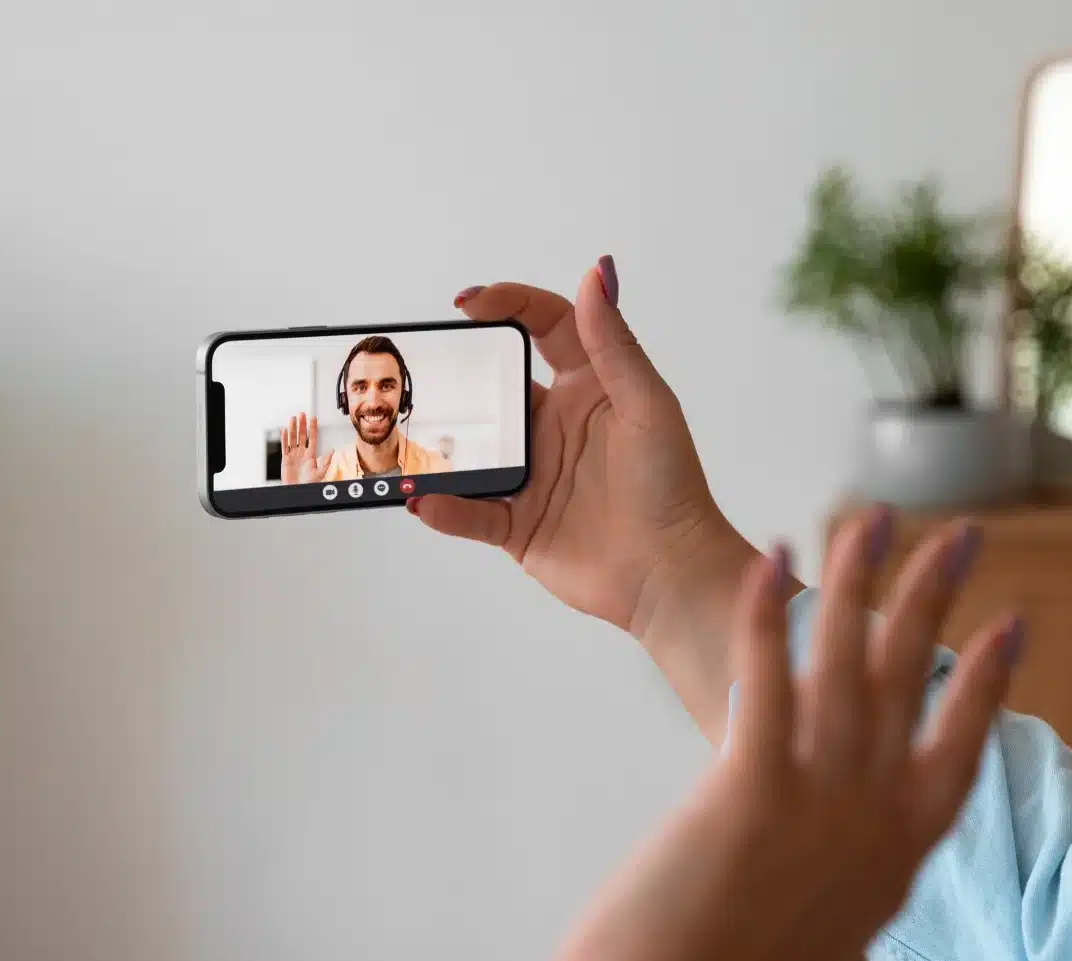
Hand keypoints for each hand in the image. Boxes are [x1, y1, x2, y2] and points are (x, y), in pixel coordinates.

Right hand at [280, 413, 326, 483]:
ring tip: (293, 418)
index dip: (313, 428)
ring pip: (293, 438)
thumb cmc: (309, 483)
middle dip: (302, 424)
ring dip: (293, 428)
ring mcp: (294, 455)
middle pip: (302, 435)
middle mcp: (302, 453)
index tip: (314, 418)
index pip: (312, 438)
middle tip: (302, 414)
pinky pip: (285, 446)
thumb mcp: (320, 472)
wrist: (298, 490)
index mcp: (311, 455)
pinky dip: (284, 439)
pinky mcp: (286, 458)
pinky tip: (284, 430)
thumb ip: (326, 461)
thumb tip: (332, 450)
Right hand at [416, 262, 741, 638]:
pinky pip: (470, 511)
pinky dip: (445, 507)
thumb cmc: (672, 488)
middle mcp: (555, 427)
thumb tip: (596, 273)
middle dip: (453, 374)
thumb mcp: (647, 406)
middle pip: (492, 387)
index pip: (544, 327)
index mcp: (589, 389)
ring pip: (471, 449)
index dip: (508, 306)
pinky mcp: (519, 525)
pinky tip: (425, 500)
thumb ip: (614, 344)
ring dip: (435, 445)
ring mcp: (534, 475)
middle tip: (413, 366)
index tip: (470, 305)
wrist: (672, 575)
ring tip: (399, 434)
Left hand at [550, 509, 1018, 960]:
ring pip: (853, 662)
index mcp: (893, 866)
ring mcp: (820, 801)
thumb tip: (801, 903)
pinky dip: (772, 609)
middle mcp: (872, 822)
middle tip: (962, 534)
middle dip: (940, 599)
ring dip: (867, 578)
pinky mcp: (751, 789)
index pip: (959, 753)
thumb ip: (821, 914)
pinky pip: (770, 674)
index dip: (987, 684)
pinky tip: (774, 556)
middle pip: (919, 684)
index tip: (1010, 628)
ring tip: (877, 516)